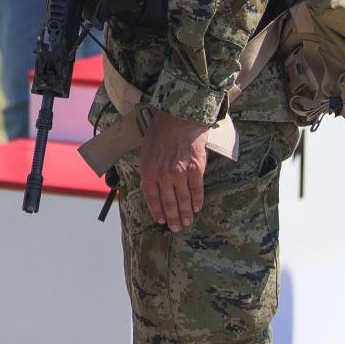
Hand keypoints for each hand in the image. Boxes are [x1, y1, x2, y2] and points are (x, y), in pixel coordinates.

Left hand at [139, 108, 209, 232]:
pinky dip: (198, 200)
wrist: (179, 116)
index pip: (151, 198)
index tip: (162, 221)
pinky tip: (198, 207)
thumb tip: (152, 187)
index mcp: (148, 170)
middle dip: (173, 218)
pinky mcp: (195, 167)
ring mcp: (180, 172)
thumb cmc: (160, 131)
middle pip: (168, 202)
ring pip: (183, 199)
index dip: (157, 211)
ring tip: (188, 222)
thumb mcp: (146, 150)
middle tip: (177, 228)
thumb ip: (149, 169)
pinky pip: (197, 189)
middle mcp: (163, 174)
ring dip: (186, 213)